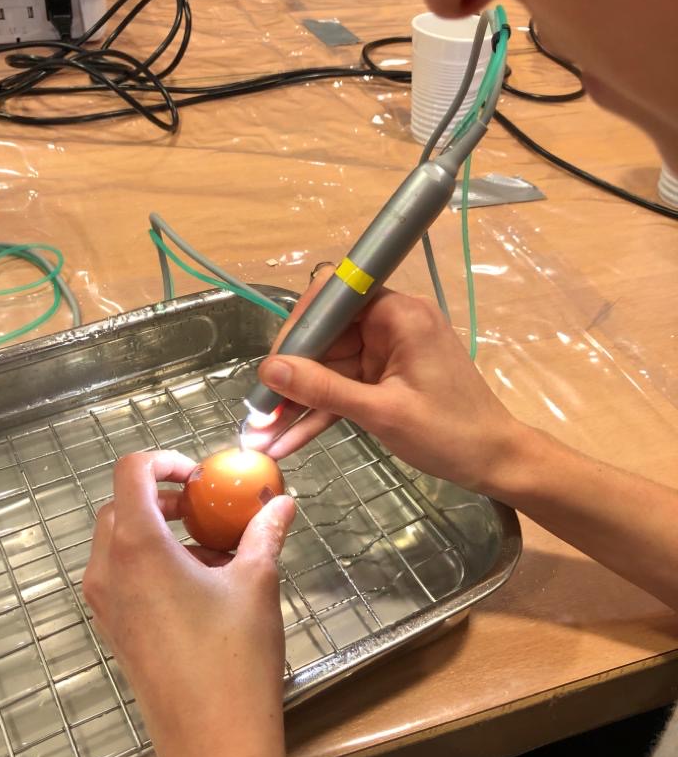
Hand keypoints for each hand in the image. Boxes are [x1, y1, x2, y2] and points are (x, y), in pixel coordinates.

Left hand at [82, 450, 295, 756]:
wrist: (213, 744)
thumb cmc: (236, 658)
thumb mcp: (256, 584)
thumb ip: (264, 533)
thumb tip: (282, 502)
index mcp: (137, 546)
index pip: (130, 472)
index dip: (163, 461)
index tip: (199, 475)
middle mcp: (107, 570)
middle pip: (120, 506)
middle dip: (162, 497)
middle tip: (207, 507)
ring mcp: (104, 605)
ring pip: (118, 543)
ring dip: (158, 531)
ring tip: (212, 549)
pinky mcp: (112, 630)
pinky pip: (121, 576)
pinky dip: (151, 562)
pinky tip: (199, 584)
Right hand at [250, 268, 525, 494]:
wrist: (496, 461)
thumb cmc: (449, 433)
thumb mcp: (381, 412)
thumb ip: (323, 389)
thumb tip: (268, 370)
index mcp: (399, 315)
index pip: (334, 295)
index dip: (299, 327)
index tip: (275, 365)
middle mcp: (391, 324)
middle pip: (326, 336)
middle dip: (291, 375)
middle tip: (260, 411)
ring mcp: (388, 352)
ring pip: (330, 367)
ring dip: (299, 401)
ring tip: (263, 435)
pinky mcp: (387, 377)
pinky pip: (345, 387)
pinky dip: (322, 410)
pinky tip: (289, 438)